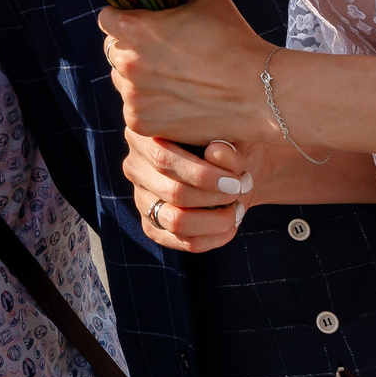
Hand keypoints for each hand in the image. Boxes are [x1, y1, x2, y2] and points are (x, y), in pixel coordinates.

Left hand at [97, 0, 268, 144]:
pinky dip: (151, 105)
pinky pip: (135, 109)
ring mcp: (133, 97)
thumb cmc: (235, 41)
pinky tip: (177, 99)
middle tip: (162, 52)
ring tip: (174, 78)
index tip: (138, 22)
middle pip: (113, 51)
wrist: (258, 91)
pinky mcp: (142, 123)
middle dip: (132, 48)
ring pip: (123, 82)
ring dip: (139, 78)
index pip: (107, 18)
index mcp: (134, 28)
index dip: (123, 17)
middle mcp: (126, 63)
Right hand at [126, 131, 267, 253]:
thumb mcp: (231, 136)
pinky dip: (212, 238)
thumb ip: (225, 145)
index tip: (235, 180)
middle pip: (172, 192)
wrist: (230, 167)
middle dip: (215, 197)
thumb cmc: (227, 143)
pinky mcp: (152, 225)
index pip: (163, 160)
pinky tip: (230, 227)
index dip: (201, 175)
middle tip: (241, 190)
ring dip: (215, 221)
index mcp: (144, 134)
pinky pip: (182, 241)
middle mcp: (134, 165)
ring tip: (238, 210)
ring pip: (176, 221)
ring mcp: (140, 197)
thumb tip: (216, 153)